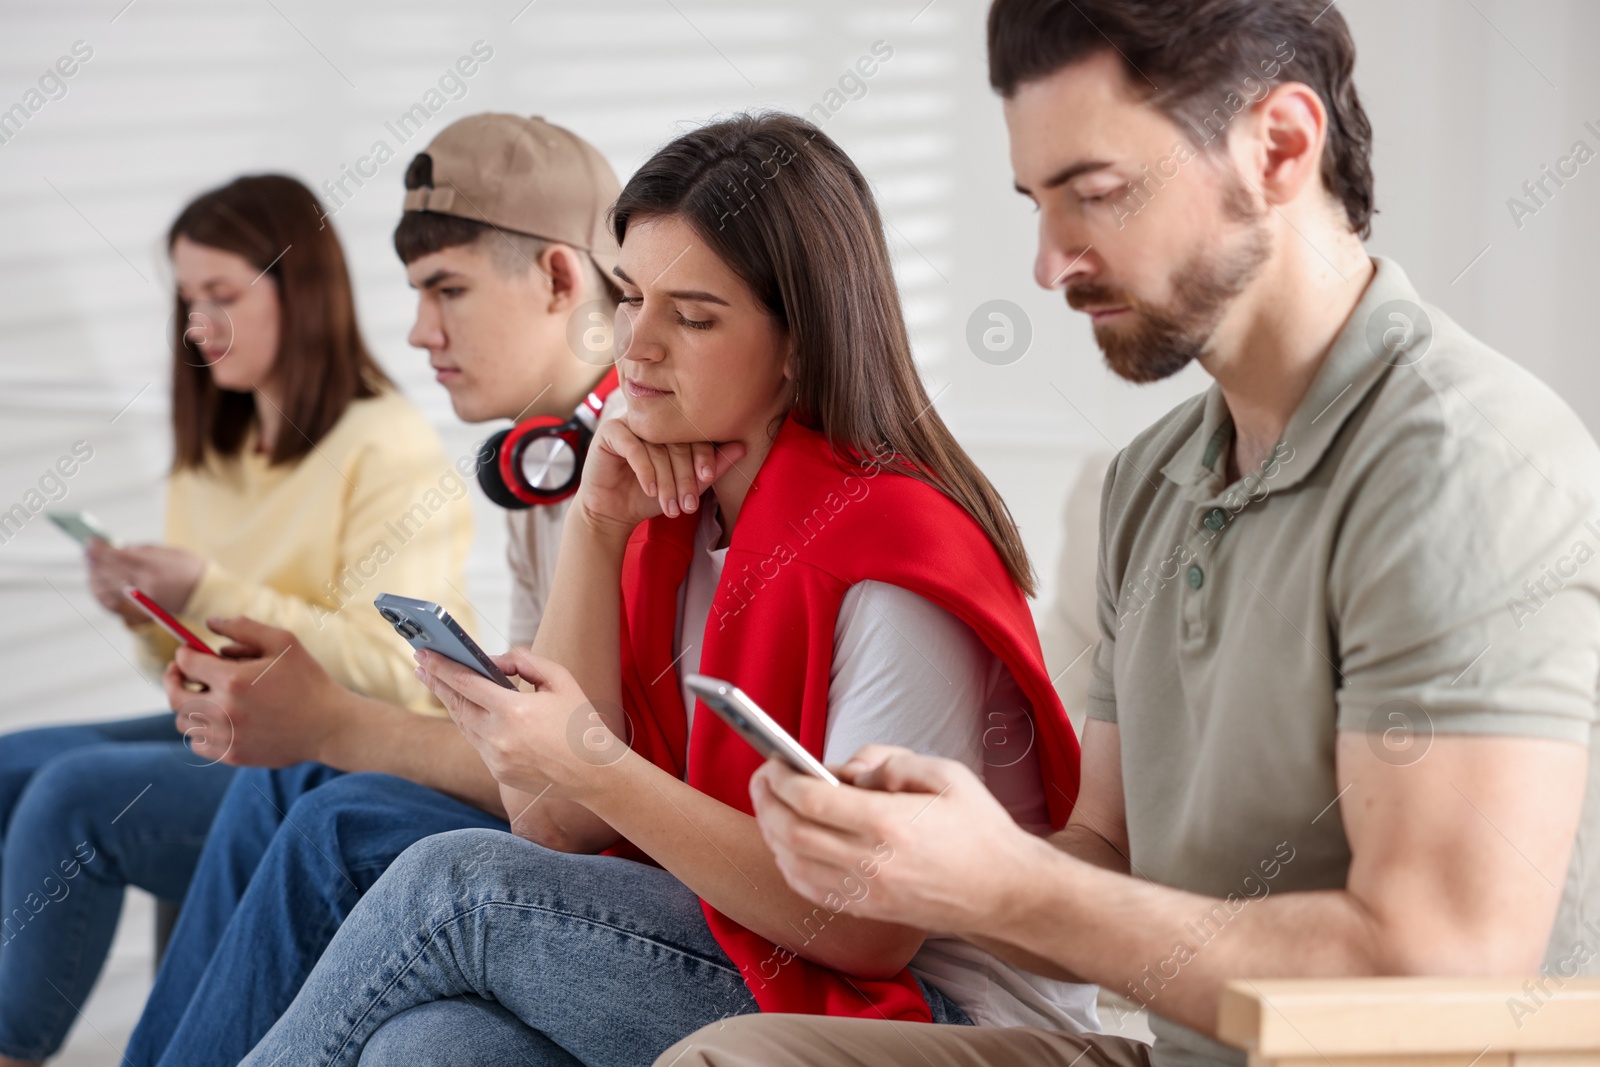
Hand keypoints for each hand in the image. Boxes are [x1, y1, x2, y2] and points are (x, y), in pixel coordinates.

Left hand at [86, 541, 204, 619]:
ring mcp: (142, 596)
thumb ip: (142, 550)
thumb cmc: (189, 567)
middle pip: (109, 570)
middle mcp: (145, 581)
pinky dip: (101, 591)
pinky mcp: (142, 606)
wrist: (206, 592)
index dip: (100, 548)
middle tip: (86, 551)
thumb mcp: (168, 551)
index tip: (90, 541)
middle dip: (94, 560)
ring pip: (108, 586)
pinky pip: (114, 601)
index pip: (117, 555)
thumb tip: (119, 548)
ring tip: (90, 566)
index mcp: (152, 564)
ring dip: (95, 575)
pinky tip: (97, 583)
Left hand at [163, 616, 343, 767]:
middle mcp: (224, 710)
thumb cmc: (308, 680)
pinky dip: (200, 731)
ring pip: (183, 722)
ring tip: (204, 697)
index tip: (187, 652)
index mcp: (233, 680)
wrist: (329, 726)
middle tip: (179, 672)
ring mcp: (227, 736)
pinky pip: (197, 744)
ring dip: (188, 706)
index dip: (183, 654)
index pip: (186, 663)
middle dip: (173, 678)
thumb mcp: (283, 642)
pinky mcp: (233, 755)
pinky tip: (217, 720)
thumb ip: (244, 628)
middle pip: (174, 695)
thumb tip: (209, 622)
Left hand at [415, 646, 626, 798]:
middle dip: (436, 682)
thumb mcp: (560, 679)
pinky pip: (478, 743)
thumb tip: (495, 661)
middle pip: (456, 704)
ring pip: (464, 725)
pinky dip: (471, 724)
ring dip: (450, 703)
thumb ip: (525, 661)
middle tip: (421, 665)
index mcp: (514, 711)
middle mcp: (498, 736)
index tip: (424, 654)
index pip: (466, 683)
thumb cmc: (580, 722)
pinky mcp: (498, 772)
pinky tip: (467, 711)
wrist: (594, 772)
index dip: (442, 667)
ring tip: (438, 685)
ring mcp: (496, 758)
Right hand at [574, 418, 745, 538]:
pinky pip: (633, 448)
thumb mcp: (688, 484)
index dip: (704, 455)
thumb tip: (743, 447)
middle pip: (677, 442)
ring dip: (666, 481)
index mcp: (674, 425)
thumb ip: (713, 466)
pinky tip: (651, 490)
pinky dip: (645, 471)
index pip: (695, 433)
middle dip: (685, 477)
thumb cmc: (651, 496)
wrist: (614, 513)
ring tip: (671, 507)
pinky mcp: (610, 432)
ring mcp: (631, 423)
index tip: (708, 477)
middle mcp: (654, 419)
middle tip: (689, 504)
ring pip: (657, 448)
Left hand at [749, 745, 1050, 935]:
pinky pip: (809, 889)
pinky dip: (788, 864)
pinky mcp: (867, 910)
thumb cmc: (979, 829)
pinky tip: (788, 843)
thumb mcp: (945, 774)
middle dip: (766, 802)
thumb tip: (846, 768)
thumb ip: (891, 761)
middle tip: (762, 778)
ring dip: (772, 833)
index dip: (783, 779)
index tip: (775, 761)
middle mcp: (872, 862)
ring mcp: (867, 892)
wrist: (1005, 891)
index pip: (812, 799)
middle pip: (792, 833)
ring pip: (793, 864)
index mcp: (890, 823)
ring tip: (771, 806)